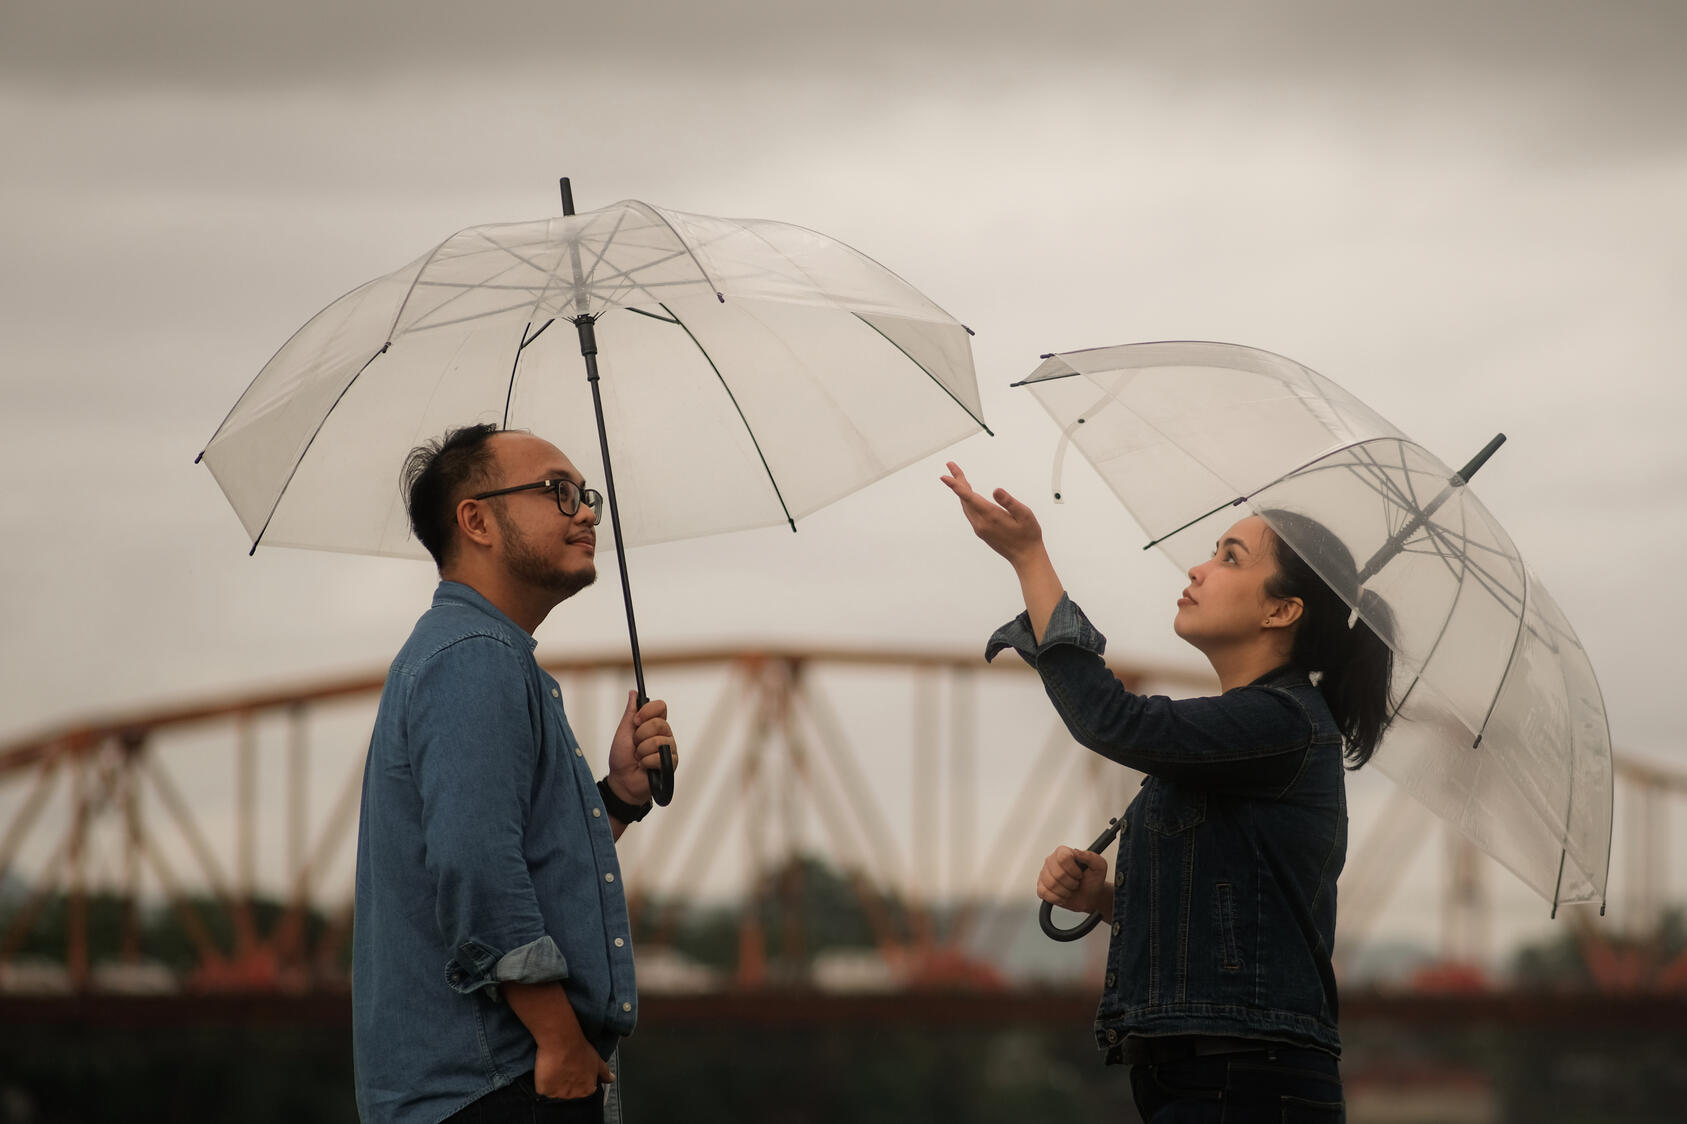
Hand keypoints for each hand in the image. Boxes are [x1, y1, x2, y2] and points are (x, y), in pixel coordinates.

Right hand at [533, 1036, 613, 1099]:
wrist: (562, 1041)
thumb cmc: (580, 1049)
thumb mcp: (598, 1060)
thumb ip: (604, 1072)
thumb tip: (611, 1079)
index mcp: (587, 1089)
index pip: (583, 1090)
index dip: (578, 1079)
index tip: (574, 1070)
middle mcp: (573, 1094)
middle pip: (568, 1092)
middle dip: (566, 1082)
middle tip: (564, 1067)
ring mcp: (558, 1094)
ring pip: (555, 1091)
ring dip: (554, 1082)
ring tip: (556, 1066)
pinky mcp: (545, 1090)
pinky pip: (543, 1088)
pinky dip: (543, 1081)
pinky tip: (547, 1069)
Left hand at [606, 690, 676, 804]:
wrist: (622, 781)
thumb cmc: (621, 758)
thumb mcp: (623, 731)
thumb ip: (630, 712)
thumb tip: (634, 693)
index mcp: (654, 724)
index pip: (661, 706)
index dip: (648, 712)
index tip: (636, 721)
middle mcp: (664, 734)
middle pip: (660, 723)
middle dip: (641, 735)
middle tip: (635, 745)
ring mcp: (669, 748)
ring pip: (658, 741)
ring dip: (642, 751)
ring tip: (639, 758)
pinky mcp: (671, 763)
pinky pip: (659, 757)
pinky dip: (646, 762)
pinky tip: (644, 766)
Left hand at [940, 462, 1044, 568]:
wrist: (1026, 556)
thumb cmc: (1028, 535)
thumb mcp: (1024, 515)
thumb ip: (1009, 502)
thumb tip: (996, 490)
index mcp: (991, 516)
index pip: (969, 497)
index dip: (956, 485)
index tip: (945, 476)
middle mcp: (981, 523)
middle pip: (964, 499)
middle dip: (957, 481)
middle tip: (951, 465)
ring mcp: (980, 528)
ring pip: (965, 506)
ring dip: (961, 490)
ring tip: (958, 477)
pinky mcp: (981, 531)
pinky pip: (969, 512)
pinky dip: (966, 500)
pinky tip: (967, 495)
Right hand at [1037, 845, 1109, 916]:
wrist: (1089, 896)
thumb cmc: (1093, 881)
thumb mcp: (1099, 866)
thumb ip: (1091, 857)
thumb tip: (1076, 852)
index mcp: (1064, 852)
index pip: (1063, 857)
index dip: (1073, 869)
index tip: (1079, 875)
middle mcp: (1052, 861)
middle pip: (1057, 873)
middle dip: (1070, 883)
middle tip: (1076, 883)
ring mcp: (1045, 874)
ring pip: (1051, 884)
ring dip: (1065, 891)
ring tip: (1070, 889)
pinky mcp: (1041, 887)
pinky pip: (1044, 893)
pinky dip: (1057, 898)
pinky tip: (1063, 895)